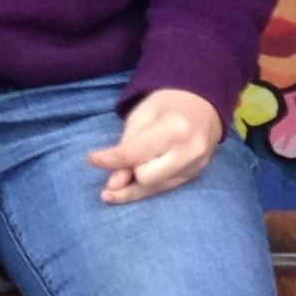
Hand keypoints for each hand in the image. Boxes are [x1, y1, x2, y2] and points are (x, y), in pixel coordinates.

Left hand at [89, 88, 222, 204]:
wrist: (204, 105)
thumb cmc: (168, 105)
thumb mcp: (142, 115)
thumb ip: (126, 147)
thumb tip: (113, 184)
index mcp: (174, 129)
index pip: (135, 154)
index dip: (110, 160)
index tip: (91, 160)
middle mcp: (189, 152)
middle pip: (145, 178)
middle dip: (129, 173)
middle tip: (116, 167)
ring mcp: (196, 167)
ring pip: (153, 190)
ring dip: (133, 187)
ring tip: (114, 186)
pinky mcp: (195, 177)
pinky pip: (164, 189)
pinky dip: (148, 185)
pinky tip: (138, 179)